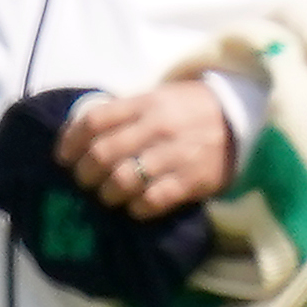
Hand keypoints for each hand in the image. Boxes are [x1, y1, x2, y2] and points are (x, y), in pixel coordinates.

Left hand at [60, 81, 238, 219]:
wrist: (242, 117)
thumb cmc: (188, 109)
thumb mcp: (156, 98)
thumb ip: (123, 115)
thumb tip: (78, 137)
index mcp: (145, 103)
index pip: (94, 121)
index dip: (70, 142)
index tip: (63, 157)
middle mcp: (158, 126)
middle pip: (102, 153)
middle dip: (85, 173)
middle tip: (85, 181)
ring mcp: (177, 153)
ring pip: (124, 180)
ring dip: (107, 193)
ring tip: (108, 195)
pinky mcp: (194, 179)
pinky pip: (153, 200)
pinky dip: (137, 208)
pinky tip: (135, 206)